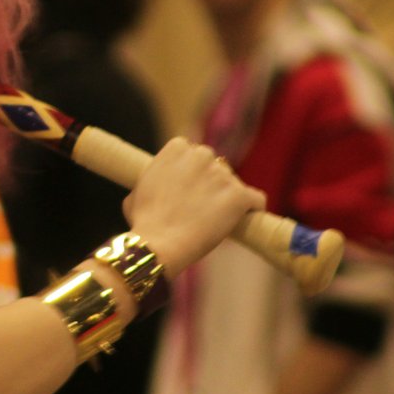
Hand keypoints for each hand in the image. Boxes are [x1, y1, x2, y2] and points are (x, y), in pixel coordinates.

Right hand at [123, 138, 264, 273]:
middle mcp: (202, 155)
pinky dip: (252, 208)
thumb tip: (159, 185)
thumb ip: (154, 179)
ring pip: (233, 183)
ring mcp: (222, 175)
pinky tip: (246, 218)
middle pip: (215, 165)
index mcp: (177, 148)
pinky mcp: (239, 195)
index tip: (187, 188)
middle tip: (201, 206)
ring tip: (215, 221)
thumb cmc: (144, 222)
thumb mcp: (138, 190)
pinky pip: (256, 199)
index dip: (190, 171)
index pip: (192, 152)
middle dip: (211, 182)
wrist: (158, 244)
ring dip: (227, 197)